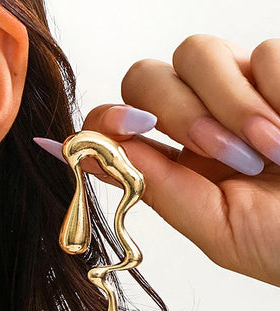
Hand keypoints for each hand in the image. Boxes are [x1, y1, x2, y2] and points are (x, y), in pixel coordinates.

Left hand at [79, 34, 279, 286]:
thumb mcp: (216, 225)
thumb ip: (155, 186)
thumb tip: (84, 155)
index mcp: (176, 161)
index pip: (118, 120)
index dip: (109, 119)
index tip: (128, 128)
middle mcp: (200, 119)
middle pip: (146, 76)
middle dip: (179, 113)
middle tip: (227, 156)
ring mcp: (241, 89)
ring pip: (197, 53)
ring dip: (231, 105)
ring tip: (270, 151)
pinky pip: (265, 51)